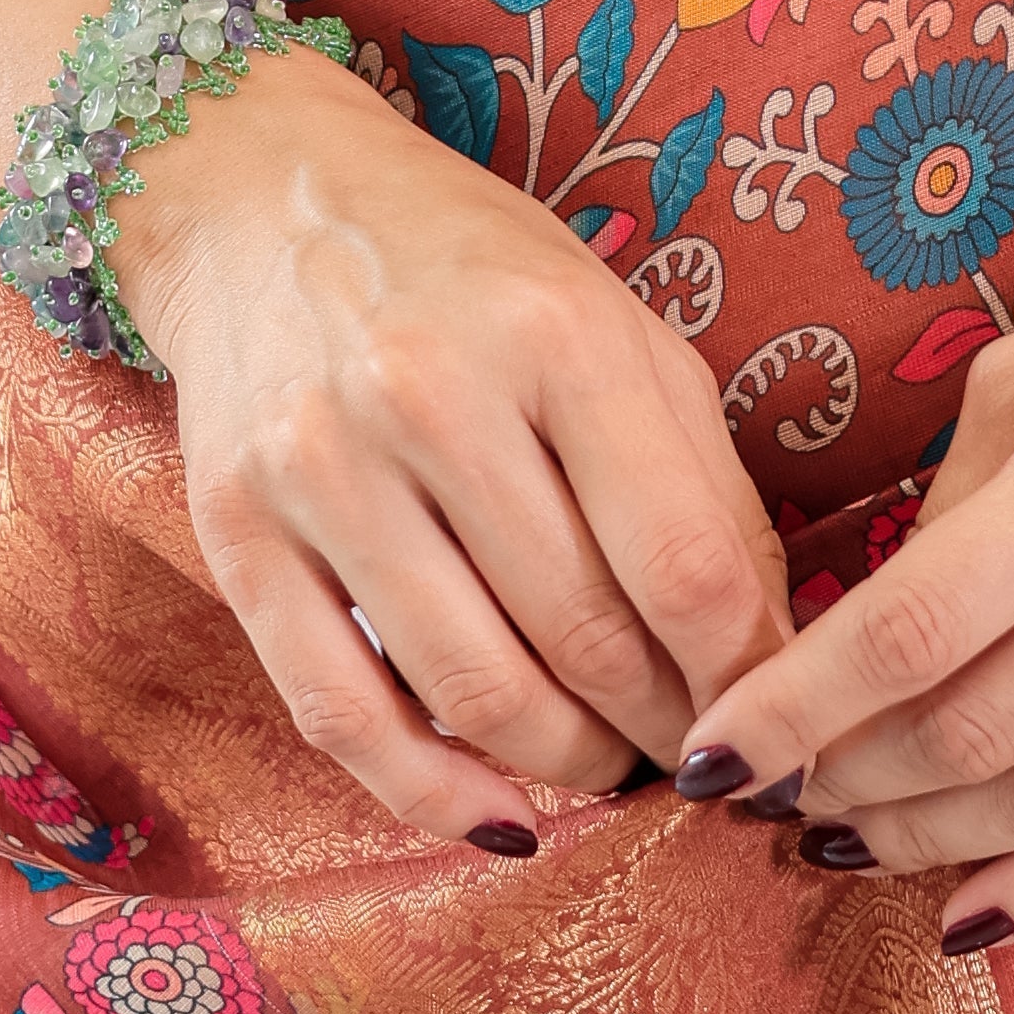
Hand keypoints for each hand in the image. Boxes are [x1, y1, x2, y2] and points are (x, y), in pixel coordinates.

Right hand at [108, 51, 792, 850]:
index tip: (777, 721)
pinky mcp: (237, 534)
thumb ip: (696, 478)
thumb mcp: (614, 325)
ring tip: (610, 764)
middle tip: (700, 756)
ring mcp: (321, 468)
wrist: (266, 200)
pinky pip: (343, 715)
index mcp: (556, 331)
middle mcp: (431, 393)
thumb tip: (766, 650)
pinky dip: (435, 794)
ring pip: (475, 693)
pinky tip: (501, 813)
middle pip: (586, 639)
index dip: (748, 676)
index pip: (685, 564)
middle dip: (667, 728)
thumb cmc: (472, 273)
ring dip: (569, 765)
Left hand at [672, 179, 1013, 949]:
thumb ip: (959, 499)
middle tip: (780, 799)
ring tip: (853, 848)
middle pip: (982, 736)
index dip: (798, 708)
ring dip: (938, 848)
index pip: (915, 627)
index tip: (714, 754)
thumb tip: (871, 639)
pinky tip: (973, 902)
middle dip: (855, 785)